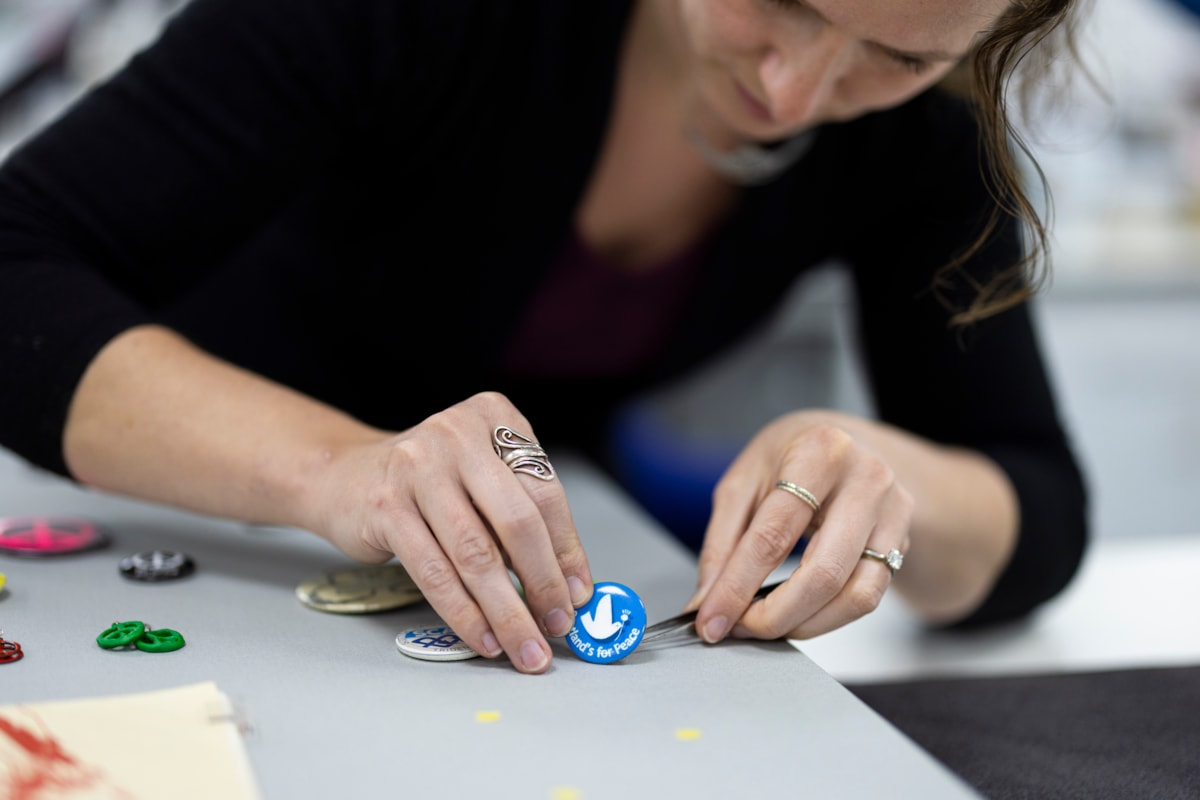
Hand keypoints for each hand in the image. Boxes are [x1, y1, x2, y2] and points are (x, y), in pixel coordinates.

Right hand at [310, 391, 593, 672]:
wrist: (345, 476)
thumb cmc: (429, 482)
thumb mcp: (482, 478)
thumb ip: (522, 517)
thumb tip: (567, 586)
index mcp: (494, 417)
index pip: (546, 493)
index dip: (567, 551)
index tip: (578, 595)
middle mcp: (458, 433)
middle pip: (517, 521)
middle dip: (544, 584)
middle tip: (557, 625)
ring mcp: (418, 468)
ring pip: (477, 555)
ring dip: (508, 610)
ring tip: (525, 645)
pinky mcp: (387, 506)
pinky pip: (435, 573)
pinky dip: (465, 613)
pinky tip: (484, 636)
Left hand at [687, 410, 912, 642]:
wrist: (849, 443)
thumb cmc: (793, 456)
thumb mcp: (743, 481)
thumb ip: (722, 542)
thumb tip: (707, 602)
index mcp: (820, 452)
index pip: (774, 534)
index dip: (737, 585)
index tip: (711, 619)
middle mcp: (867, 480)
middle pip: (823, 572)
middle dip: (774, 616)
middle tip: (739, 627)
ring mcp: (893, 514)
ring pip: (855, 595)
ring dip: (803, 624)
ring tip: (764, 625)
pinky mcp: (903, 543)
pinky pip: (868, 597)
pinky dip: (827, 618)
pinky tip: (797, 616)